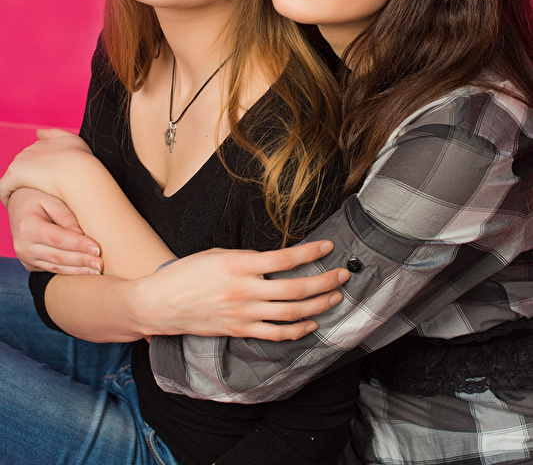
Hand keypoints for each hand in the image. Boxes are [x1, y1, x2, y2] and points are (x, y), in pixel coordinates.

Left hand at [0, 130, 92, 205]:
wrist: (78, 172)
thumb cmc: (82, 162)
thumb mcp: (74, 141)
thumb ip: (56, 135)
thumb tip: (37, 132)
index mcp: (44, 143)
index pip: (35, 157)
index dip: (38, 171)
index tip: (44, 183)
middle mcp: (30, 149)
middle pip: (23, 167)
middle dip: (27, 180)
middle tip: (35, 196)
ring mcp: (21, 161)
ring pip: (13, 177)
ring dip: (17, 189)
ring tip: (25, 204)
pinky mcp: (15, 174)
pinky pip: (3, 188)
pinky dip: (6, 196)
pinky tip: (14, 206)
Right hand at [8, 188, 103, 273]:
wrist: (17, 205)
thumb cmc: (37, 198)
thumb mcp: (51, 199)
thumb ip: (66, 216)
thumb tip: (81, 234)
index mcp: (28, 227)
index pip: (58, 239)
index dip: (79, 245)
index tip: (98, 249)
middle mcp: (24, 246)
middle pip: (58, 257)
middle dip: (82, 261)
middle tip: (101, 264)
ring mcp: (25, 258)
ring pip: (56, 267)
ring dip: (78, 270)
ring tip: (98, 270)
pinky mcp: (30, 264)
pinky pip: (52, 269)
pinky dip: (70, 271)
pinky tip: (85, 271)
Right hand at [133, 241, 350, 340]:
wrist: (161, 303)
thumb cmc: (187, 273)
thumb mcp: (217, 253)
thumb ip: (248, 258)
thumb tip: (276, 260)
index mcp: (238, 264)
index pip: (284, 258)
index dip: (310, 252)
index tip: (328, 245)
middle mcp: (244, 290)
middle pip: (295, 288)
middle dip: (325, 281)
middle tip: (343, 274)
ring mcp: (244, 313)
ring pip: (291, 313)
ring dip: (318, 305)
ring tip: (335, 296)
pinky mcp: (240, 330)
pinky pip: (276, 333)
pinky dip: (298, 330)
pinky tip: (312, 323)